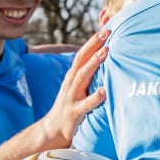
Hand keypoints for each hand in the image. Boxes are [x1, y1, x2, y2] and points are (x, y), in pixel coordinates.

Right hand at [37, 30, 109, 145]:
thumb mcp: (78, 88)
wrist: (53, 130)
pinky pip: (85, 105)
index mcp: (73, 77)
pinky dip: (94, 97)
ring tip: (106, 53)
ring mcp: (71, 97)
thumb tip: (105, 60)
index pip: (82, 54)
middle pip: (81, 60)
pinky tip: (104, 92)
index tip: (106, 29)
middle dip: (94, 45)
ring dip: (94, 64)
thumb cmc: (71, 106)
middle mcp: (71, 83)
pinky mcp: (73, 113)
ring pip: (82, 77)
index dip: (93, 41)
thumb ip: (89, 75)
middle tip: (107, 33)